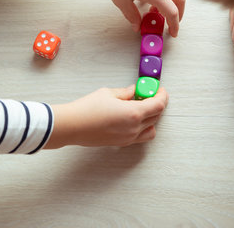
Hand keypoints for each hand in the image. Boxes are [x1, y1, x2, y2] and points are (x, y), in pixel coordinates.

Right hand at [46, 85, 167, 147]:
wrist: (72, 126)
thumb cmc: (87, 109)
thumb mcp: (108, 93)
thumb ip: (126, 92)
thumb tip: (134, 91)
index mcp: (134, 114)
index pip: (159, 105)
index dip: (162, 95)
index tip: (159, 89)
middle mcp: (134, 128)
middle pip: (157, 116)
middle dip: (156, 103)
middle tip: (148, 94)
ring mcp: (129, 138)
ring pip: (151, 128)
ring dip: (151, 117)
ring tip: (141, 107)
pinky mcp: (121, 143)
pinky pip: (141, 136)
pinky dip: (143, 127)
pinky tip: (132, 117)